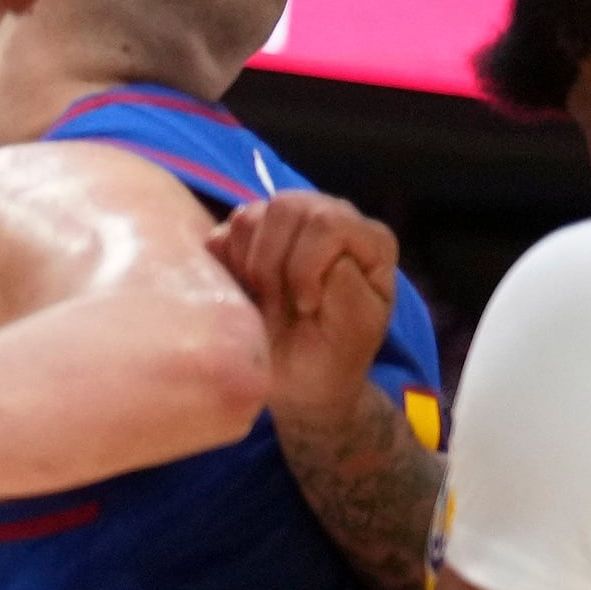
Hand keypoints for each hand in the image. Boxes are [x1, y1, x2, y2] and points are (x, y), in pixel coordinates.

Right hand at [212, 192, 401, 423]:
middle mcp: (330, 219)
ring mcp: (287, 226)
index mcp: (367, 239)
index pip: (327, 222)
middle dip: (272, 263)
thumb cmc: (334, 355)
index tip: (307, 307)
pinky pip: (223, 232)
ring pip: (251, 215)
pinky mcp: (249, 239)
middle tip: (278, 302)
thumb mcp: (357, 327)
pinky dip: (225, 263)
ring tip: (262, 298)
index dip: (307, 266)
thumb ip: (348, 285)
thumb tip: (322, 258)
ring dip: (249, 264)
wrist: (299, 383)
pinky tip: (243, 290)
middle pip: (286, 206)